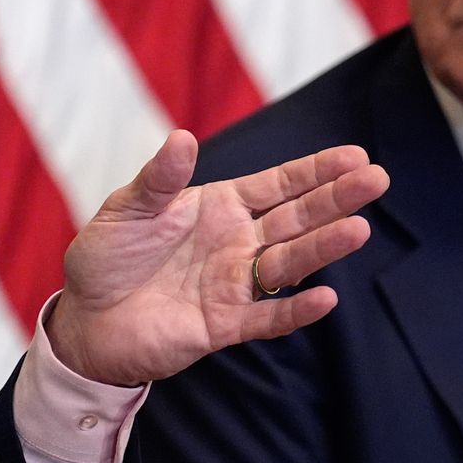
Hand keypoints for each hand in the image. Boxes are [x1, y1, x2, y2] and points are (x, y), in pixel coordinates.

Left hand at [47, 130, 387, 385]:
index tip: (354, 155)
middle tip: (377, 179)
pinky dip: (295, 311)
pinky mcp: (224, 325)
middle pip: (296, 218)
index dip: (315, 171)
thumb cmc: (105, 258)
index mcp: (219, 207)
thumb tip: (181, 136)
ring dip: (323, 248)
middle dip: (335, 199)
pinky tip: (325, 298)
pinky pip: (267, 318)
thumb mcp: (126, 209)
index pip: (278, 185)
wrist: (84, 319)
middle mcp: (236, 242)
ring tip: (358, 229)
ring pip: (289, 263)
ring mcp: (234, 284)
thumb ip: (159, 179)